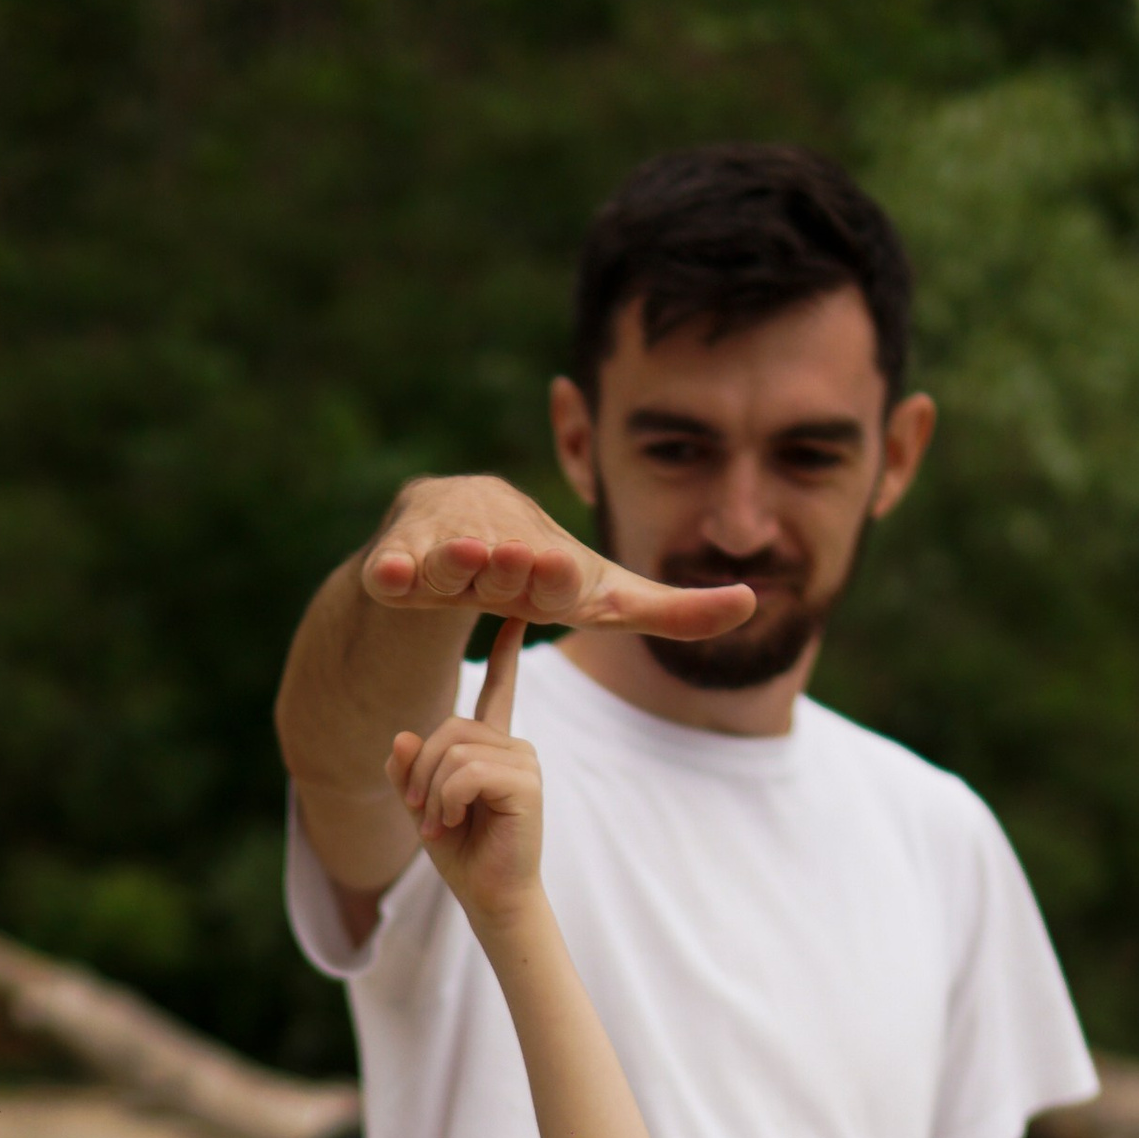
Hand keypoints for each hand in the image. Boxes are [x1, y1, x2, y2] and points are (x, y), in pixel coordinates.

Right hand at [365, 473, 754, 647]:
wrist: (460, 529)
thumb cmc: (543, 572)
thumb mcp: (605, 596)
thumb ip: (673, 608)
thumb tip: (753, 602)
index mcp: (552, 557)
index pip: (557, 571)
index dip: (554, 572)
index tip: (553, 567)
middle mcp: (502, 542)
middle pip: (503, 563)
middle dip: (505, 563)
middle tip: (509, 560)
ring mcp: (449, 547)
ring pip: (450, 559)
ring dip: (452, 560)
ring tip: (458, 559)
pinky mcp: (402, 556)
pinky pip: (393, 563)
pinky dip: (389, 568)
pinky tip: (384, 576)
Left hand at [386, 618, 542, 923]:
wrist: (490, 896)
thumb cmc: (462, 853)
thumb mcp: (420, 804)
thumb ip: (408, 769)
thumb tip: (402, 736)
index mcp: (492, 745)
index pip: (499, 688)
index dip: (506, 651)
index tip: (516, 613)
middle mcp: (512, 745)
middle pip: (450, 726)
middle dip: (422, 770)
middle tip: (420, 811)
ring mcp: (523, 761)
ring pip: (455, 748)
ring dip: (432, 791)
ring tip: (437, 823)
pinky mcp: (526, 782)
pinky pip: (467, 771)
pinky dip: (447, 799)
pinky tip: (452, 821)